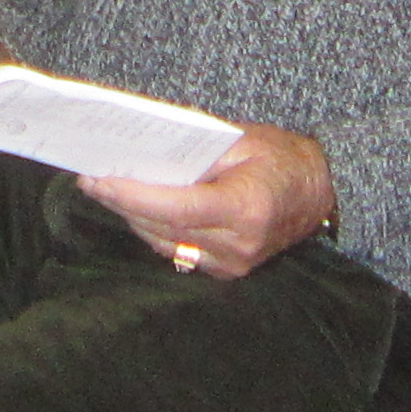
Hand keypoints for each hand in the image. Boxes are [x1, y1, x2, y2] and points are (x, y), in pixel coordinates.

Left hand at [85, 121, 338, 279]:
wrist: (322, 191)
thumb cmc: (282, 157)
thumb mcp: (242, 140)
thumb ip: (196, 152)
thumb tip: (141, 155)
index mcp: (246, 208)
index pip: (178, 207)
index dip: (134, 195)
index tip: (98, 179)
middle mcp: (239, 244)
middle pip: (164, 227)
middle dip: (122, 202)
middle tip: (88, 177)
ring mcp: (234, 264)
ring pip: (164, 243)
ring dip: (131, 216)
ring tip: (103, 189)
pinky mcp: (228, 271)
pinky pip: (177, 251)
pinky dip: (152, 229)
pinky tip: (133, 207)